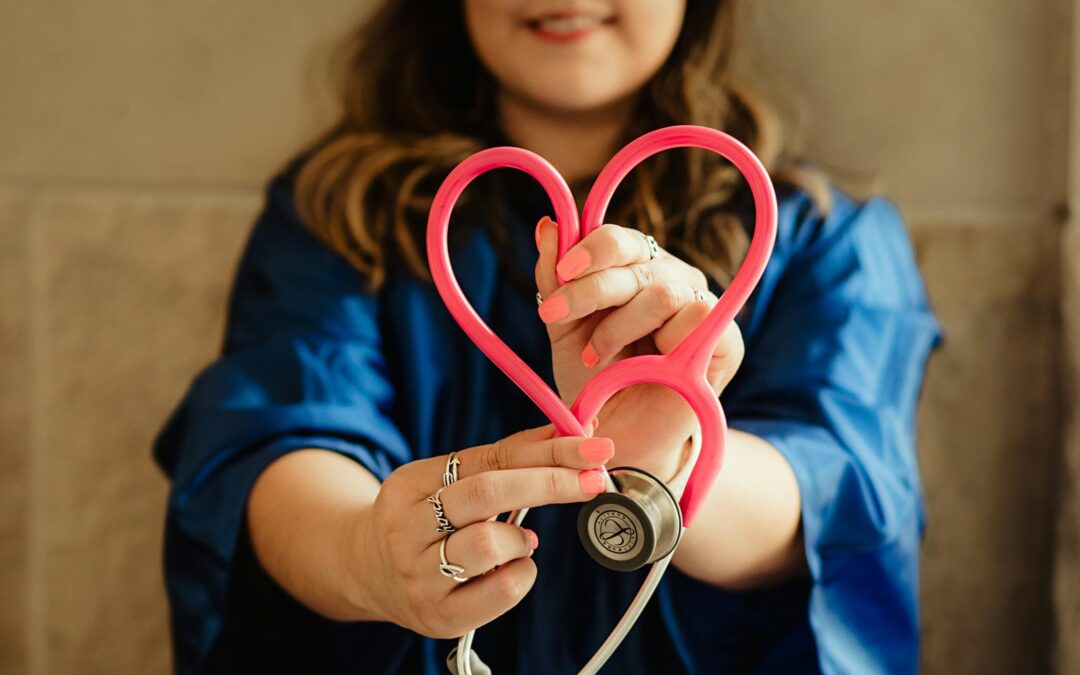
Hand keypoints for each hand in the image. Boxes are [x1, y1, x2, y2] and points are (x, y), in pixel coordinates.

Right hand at [353, 424, 613, 637]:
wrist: (367, 573)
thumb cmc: (426, 519)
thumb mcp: (449, 480)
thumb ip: (506, 458)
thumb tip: (571, 431)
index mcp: (409, 484)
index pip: (489, 458)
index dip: (547, 451)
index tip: (594, 447)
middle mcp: (406, 529)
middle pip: (486, 492)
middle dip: (550, 483)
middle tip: (594, 480)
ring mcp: (418, 576)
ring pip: (488, 544)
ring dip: (522, 539)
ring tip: (522, 541)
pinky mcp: (438, 616)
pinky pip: (500, 592)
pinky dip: (522, 574)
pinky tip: (514, 568)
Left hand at [533, 217, 743, 479]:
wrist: (618, 437)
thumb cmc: (594, 381)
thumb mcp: (564, 329)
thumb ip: (554, 279)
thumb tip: (548, 225)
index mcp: (636, 269)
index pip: (620, 239)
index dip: (590, 249)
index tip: (560, 274)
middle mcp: (671, 278)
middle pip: (636, 261)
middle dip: (590, 290)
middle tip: (554, 317)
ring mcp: (701, 306)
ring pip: (663, 291)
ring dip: (619, 327)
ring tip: (596, 357)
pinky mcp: (726, 340)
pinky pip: (699, 317)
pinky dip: (663, 342)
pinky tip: (644, 366)